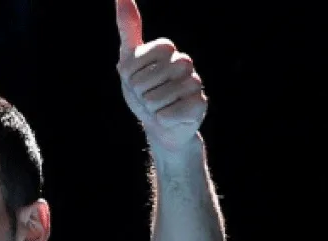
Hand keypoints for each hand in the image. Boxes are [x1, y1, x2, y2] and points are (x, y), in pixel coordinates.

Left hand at [114, 0, 206, 151]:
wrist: (158, 124)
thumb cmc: (142, 91)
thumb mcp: (129, 60)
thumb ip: (128, 28)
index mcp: (169, 51)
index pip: (154, 51)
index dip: (136, 70)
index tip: (137, 77)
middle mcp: (185, 64)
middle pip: (152, 77)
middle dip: (140, 91)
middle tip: (147, 95)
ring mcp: (195, 84)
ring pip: (157, 98)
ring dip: (150, 107)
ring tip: (158, 106)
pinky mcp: (199, 105)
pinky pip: (168, 114)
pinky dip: (161, 118)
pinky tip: (168, 117)